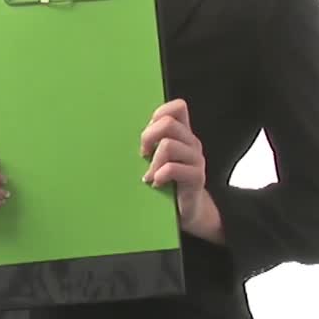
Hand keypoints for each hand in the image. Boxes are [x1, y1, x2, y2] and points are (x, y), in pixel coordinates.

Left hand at [141, 99, 210, 232]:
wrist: (188, 211)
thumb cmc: (168, 183)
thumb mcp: (157, 158)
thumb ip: (150, 142)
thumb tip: (120, 131)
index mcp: (182, 134)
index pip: (178, 107)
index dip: (160, 113)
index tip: (148, 131)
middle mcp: (191, 143)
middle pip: (168, 123)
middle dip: (148, 136)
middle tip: (143, 154)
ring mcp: (196, 159)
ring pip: (168, 145)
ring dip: (153, 162)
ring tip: (150, 175)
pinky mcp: (197, 177)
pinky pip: (172, 168)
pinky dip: (160, 175)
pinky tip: (157, 183)